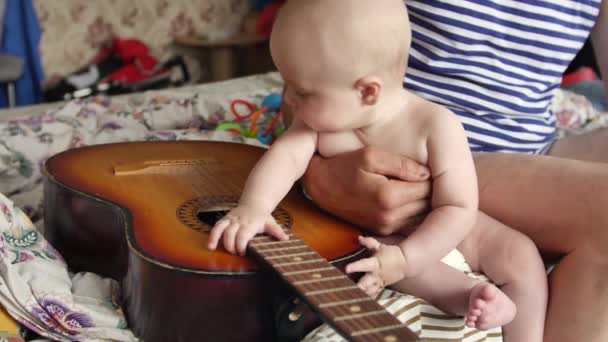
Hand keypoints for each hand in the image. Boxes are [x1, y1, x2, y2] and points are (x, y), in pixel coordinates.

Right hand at [207, 205, 288, 255]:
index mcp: (250, 223)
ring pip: (221, 228)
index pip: (243, 235)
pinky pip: (216, 227)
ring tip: (213, 248)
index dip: (241, 245)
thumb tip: (286, 239)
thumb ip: (277, 231)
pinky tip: (210, 245)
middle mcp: (239, 221)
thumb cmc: (262, 216)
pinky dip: (212, 236)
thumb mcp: (271, 222)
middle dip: (230, 245)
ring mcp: (231, 220)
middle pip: (230, 233)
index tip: (243, 252)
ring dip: (217, 238)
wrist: (254, 203)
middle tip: (235, 253)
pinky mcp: (225, 220)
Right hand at [302, 147, 430, 234]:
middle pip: (428, 204)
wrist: (321, 187)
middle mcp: (389, 217)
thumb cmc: (344, 167)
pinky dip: (415, 211)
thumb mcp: (370, 156)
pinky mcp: (384, 231)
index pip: (427, 187)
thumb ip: (400, 163)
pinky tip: (409, 197)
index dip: (431, 175)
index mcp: (388, 197)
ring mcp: (386, 227)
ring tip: (417, 184)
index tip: (429, 165)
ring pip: (422, 216)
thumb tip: (426, 173)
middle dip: (431, 190)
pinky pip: (411, 222)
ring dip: (425, 202)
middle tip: (428, 174)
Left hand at [345, 236, 408, 296]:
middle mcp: (375, 275)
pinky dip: (366, 298)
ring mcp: (378, 283)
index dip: (355, 267)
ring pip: (368, 292)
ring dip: (359, 294)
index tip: (346, 269)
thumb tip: (358, 238)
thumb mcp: (379, 246)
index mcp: (374, 264)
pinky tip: (358, 301)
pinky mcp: (381, 287)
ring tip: (349, 297)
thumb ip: (368, 242)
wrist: (405, 263)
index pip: (363, 265)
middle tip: (344, 290)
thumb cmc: (391, 253)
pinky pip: (373, 295)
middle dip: (356, 288)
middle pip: (365, 284)